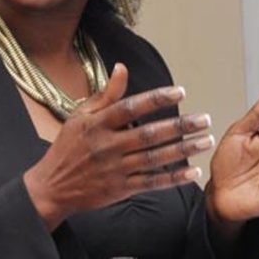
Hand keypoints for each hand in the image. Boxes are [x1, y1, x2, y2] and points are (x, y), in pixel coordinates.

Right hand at [24, 63, 213, 230]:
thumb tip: (121, 68)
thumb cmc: (67, 147)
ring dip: (183, 149)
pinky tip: (192, 172)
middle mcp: (108, 146)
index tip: (180, 92)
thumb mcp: (79, 116)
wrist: (52, 186)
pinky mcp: (120, 189)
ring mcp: (115, 169)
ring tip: (205, 140)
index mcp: (97, 125)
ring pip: (155, 158)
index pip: (130, 108)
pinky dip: (172, 178)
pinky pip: (151, 183)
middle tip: (204, 119)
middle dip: (180, 126)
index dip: (156, 99)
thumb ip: (105, 95)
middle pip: (149, 134)